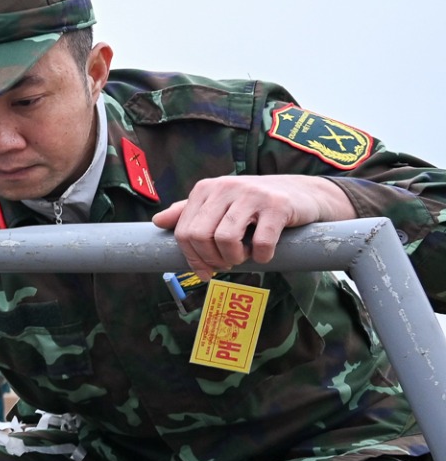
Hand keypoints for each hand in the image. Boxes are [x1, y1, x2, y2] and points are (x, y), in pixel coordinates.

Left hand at [153, 174, 356, 279]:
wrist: (304, 193)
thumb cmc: (256, 205)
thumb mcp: (220, 204)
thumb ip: (189, 212)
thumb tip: (157, 222)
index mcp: (206, 189)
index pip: (184, 231)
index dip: (192, 258)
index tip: (206, 272)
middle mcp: (225, 187)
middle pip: (199, 235)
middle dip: (211, 259)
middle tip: (227, 264)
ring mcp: (251, 194)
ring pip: (225, 238)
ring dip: (233, 258)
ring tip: (244, 258)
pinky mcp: (277, 205)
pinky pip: (260, 242)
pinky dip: (261, 256)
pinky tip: (264, 255)